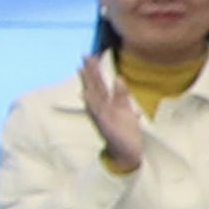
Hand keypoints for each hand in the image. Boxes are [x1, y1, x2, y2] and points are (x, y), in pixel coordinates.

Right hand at [76, 54, 149, 173]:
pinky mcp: (105, 125)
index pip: (100, 84)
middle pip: (95, 85)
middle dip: (90, 70)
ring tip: (82, 69)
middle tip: (85, 55)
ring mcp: (102, 116)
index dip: (95, 71)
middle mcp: (102, 108)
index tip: (90, 57)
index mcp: (108, 104)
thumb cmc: (125, 132)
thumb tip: (120, 79)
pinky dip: (91, 103)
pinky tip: (86, 94)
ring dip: (88, 82)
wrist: (126, 153)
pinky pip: (97, 112)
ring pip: (94, 95)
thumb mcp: (126, 110)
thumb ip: (122, 95)